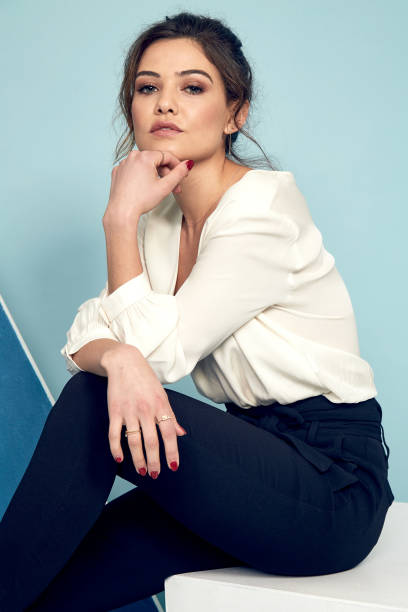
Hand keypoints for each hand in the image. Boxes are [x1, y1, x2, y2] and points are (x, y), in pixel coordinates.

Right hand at [101, 343, 186, 477]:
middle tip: (155, 474)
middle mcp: (146, 410)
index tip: (173, 466)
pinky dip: (116, 448)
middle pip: (152, 441)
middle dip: (154, 461)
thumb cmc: (146, 380)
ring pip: (134, 441)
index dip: (172, 451)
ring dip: (138, 458)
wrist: (124, 362)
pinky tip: (120, 459)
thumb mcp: (162, 396)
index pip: (169, 433)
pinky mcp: (114, 411)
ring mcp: (129, 411)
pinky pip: (114, 434)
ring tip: (142, 470)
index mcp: (160, 406)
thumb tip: (182, 434)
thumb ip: (171, 416)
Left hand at [104, 149, 192, 225]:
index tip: (183, 173)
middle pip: (155, 161)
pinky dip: (141, 176)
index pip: (166, 156)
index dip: (177, 165)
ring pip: (144, 165)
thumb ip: (178, 173)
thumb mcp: (165, 187)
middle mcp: (132, 156)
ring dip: (154, 175)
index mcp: (144, 156)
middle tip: (174, 187)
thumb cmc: (141, 200)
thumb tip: (187, 164)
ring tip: (160, 189)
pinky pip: (133, 170)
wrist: (121, 212)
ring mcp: (123, 164)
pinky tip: (145, 187)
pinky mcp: (117, 172)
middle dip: (166, 173)